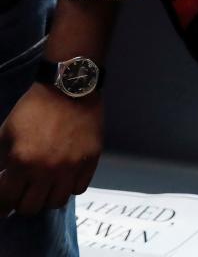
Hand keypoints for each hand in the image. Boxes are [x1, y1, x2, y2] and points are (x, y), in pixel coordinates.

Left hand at [0, 86, 102, 215]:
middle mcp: (47, 170)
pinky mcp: (90, 161)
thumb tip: (1, 177)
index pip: (7, 200)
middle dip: (22, 202)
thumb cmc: (34, 109)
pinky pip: (78, 189)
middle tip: (23, 192)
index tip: (4, 203)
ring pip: (56, 202)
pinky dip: (68, 187)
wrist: (69, 88)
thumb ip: (0, 159)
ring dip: (46, 197)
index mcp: (21, 162)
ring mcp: (71, 167)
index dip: (2, 205)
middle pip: (31, 207)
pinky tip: (63, 177)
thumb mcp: (5, 132)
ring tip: (44, 186)